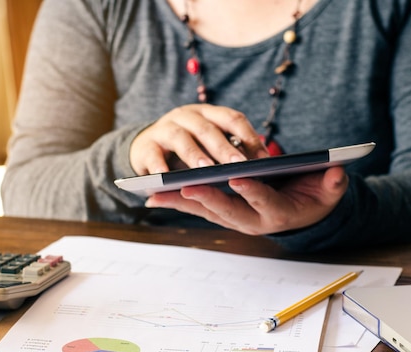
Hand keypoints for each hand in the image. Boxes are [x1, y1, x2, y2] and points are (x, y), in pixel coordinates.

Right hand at [130, 104, 268, 175]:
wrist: (146, 149)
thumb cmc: (188, 150)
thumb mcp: (209, 146)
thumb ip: (229, 151)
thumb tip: (262, 167)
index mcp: (208, 114)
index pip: (232, 118)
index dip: (249, 137)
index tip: (264, 158)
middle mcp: (186, 116)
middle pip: (207, 128)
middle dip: (224, 147)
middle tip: (239, 165)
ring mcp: (164, 129)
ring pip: (181, 138)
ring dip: (194, 154)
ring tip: (206, 171)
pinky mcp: (145, 146)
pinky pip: (152, 155)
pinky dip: (159, 167)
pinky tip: (167, 178)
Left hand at [145, 166, 348, 234]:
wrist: (303, 212)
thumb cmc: (315, 197)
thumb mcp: (330, 191)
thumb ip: (333, 184)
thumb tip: (337, 173)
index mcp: (280, 213)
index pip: (266, 203)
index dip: (255, 192)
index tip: (240, 179)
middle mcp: (254, 220)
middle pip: (228, 211)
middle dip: (207, 198)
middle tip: (186, 187)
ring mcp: (236, 217)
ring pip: (207, 211)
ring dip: (182, 202)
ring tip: (156, 194)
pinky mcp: (224, 211)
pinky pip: (199, 207)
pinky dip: (178, 201)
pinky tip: (155, 195)